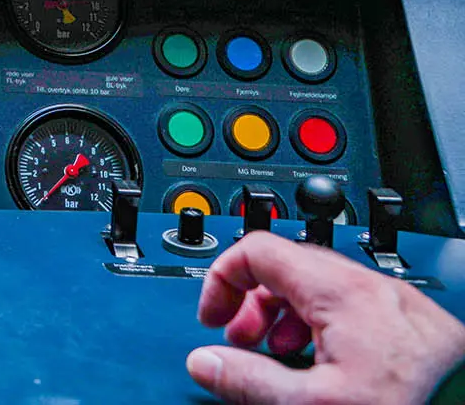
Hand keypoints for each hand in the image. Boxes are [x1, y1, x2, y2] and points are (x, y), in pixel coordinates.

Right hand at [188, 230, 464, 403]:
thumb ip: (250, 380)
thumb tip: (205, 363)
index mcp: (343, 292)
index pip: (257, 250)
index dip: (222, 280)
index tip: (214, 317)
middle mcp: (376, 288)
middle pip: (291, 268)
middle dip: (255, 304)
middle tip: (242, 343)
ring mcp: (404, 306)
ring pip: (326, 289)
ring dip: (290, 317)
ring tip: (283, 359)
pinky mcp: (425, 330)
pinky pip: (361, 310)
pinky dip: (330, 329)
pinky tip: (332, 369)